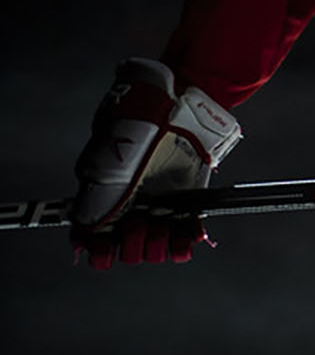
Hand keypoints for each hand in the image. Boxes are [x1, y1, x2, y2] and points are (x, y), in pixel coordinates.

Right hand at [71, 58, 240, 267]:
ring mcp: (159, 206)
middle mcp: (130, 206)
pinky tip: (188, 233)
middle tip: (137, 222)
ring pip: (152, 249)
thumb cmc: (140, 119)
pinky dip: (185, 242)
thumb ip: (95, 189)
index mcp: (103, 196)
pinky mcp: (187, 203)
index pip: (90, 239)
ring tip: (161, 224)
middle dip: (128, 244)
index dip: (95, 250)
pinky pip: (185, 238)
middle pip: (122, 251)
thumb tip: (86, 226)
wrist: (181, 103)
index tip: (102, 245)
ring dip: (155, 245)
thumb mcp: (109, 151)